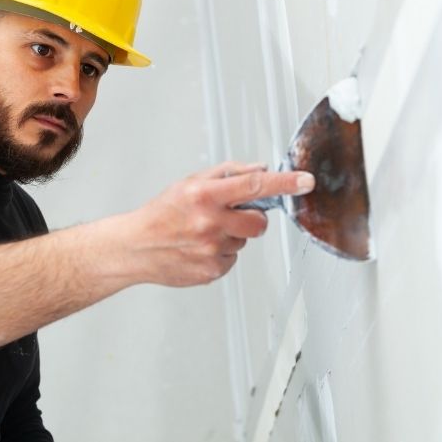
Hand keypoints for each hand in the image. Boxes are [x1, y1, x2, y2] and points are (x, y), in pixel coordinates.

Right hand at [127, 161, 314, 286]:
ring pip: (244, 241)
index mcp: (204, 195)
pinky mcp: (212, 271)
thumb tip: (260, 170)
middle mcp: (210, 223)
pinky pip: (232, 259)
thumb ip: (227, 174)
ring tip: (202, 234)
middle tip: (228, 215)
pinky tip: (199, 249)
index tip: (305, 181)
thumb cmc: (161, 214)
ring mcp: (212, 250)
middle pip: (259, 222)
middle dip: (251, 218)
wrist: (135, 247)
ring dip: (231, 236)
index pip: (254, 185)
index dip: (285, 183)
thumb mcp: (189, 183)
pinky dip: (221, 254)